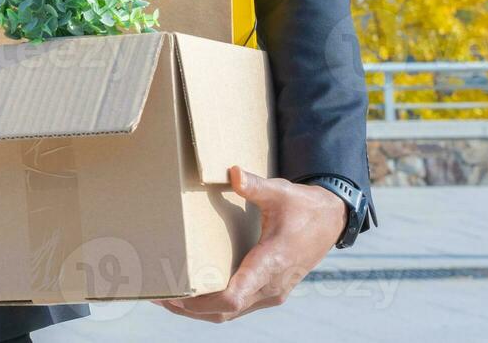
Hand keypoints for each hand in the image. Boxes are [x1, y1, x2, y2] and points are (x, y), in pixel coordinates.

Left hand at [152, 165, 343, 321]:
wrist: (331, 222)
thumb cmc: (303, 207)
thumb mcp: (281, 192)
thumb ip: (256, 185)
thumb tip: (234, 172)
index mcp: (271, 263)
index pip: (234, 295)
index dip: (202, 301)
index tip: (174, 295)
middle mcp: (270, 286)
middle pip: (224, 311)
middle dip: (189, 308)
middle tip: (156, 295)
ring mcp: (270, 292)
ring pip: (229, 314)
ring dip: (198, 311)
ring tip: (167, 298)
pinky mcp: (269, 291)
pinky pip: (237, 308)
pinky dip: (213, 306)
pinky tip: (193, 295)